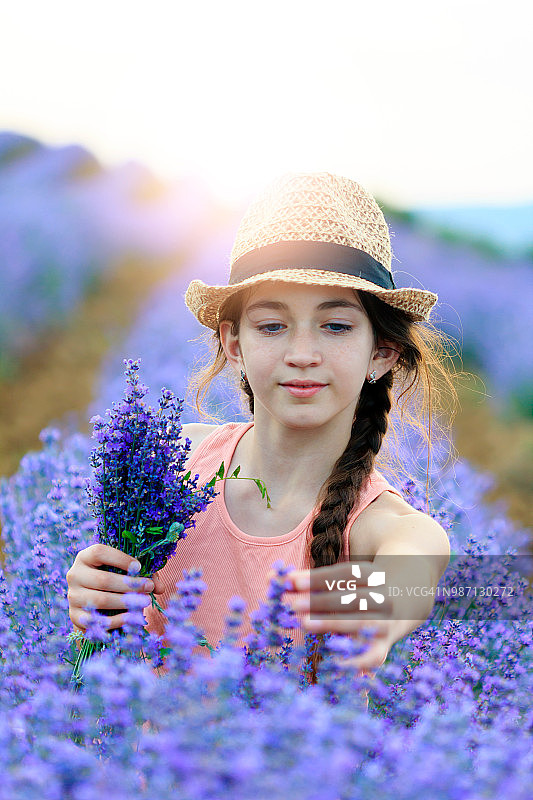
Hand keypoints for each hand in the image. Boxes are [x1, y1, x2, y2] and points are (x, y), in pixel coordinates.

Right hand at [66, 543, 165, 631]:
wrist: (94, 601)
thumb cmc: (114, 579)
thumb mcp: (126, 571)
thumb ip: (144, 574)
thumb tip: (160, 588)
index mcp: (85, 557)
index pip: (99, 552)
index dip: (120, 559)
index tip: (139, 566)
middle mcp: (74, 575)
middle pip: (102, 579)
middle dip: (129, 585)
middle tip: (148, 587)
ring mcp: (72, 596)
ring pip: (100, 600)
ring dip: (125, 602)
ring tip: (144, 602)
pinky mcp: (74, 616)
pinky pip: (96, 620)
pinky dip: (116, 620)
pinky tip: (132, 617)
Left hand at [273, 561, 395, 672]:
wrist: (399, 605)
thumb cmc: (353, 590)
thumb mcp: (337, 581)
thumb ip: (306, 581)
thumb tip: (271, 578)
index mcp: (372, 576)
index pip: (345, 574)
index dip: (318, 578)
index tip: (291, 580)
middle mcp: (382, 599)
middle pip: (352, 598)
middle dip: (321, 601)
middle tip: (293, 604)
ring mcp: (384, 624)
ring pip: (359, 623)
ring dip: (331, 622)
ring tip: (304, 622)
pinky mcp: (382, 648)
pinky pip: (371, 656)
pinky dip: (353, 661)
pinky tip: (331, 662)